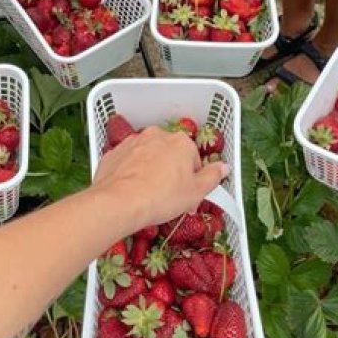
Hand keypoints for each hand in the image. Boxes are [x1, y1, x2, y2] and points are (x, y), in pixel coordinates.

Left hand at [93, 126, 228, 232]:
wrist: (119, 202)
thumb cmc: (162, 197)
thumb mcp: (196, 192)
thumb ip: (213, 177)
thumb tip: (224, 167)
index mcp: (181, 142)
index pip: (194, 159)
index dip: (192, 180)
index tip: (187, 196)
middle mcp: (157, 135)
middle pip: (170, 154)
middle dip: (172, 172)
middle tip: (169, 197)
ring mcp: (133, 142)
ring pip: (148, 156)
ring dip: (151, 170)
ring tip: (148, 195)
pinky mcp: (114, 152)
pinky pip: (128, 161)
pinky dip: (131, 172)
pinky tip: (131, 190)